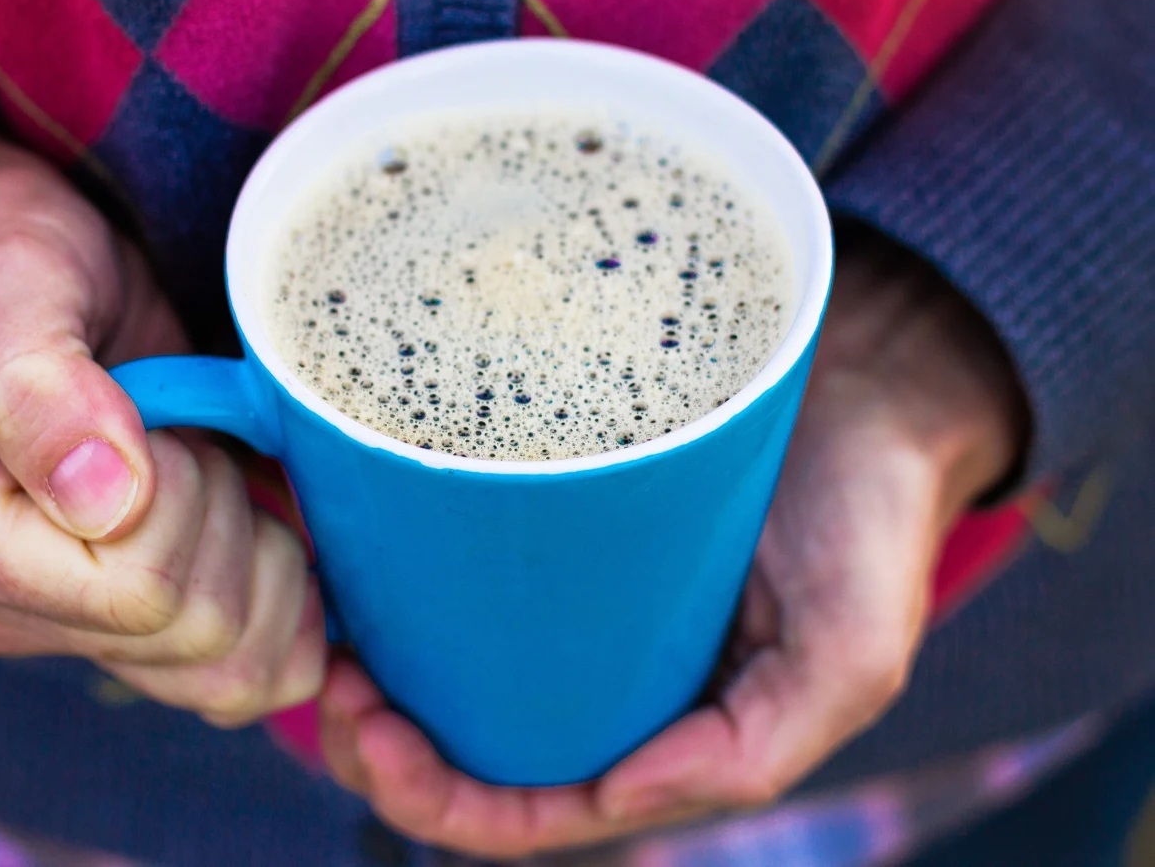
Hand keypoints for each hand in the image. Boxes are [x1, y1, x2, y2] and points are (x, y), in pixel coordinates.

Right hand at [0, 60, 323, 727]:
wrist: (20, 279)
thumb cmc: (8, 269)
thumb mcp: (14, 288)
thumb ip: (41, 386)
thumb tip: (103, 500)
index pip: (135, 588)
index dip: (184, 497)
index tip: (153, 420)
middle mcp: (3, 611)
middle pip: (197, 633)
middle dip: (224, 517)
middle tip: (182, 437)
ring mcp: (75, 634)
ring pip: (236, 672)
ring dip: (263, 561)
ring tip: (210, 473)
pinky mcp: (139, 636)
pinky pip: (261, 674)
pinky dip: (294, 604)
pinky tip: (264, 532)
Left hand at [317, 228, 1027, 858]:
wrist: (868, 385)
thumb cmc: (867, 520)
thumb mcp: (847, 658)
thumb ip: (750, 752)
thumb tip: (613, 799)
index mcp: (666, 736)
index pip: (532, 811)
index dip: (442, 805)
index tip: (375, 740)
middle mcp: (610, 683)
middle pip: (471, 754)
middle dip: (382, 750)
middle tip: (334, 686)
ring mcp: (579, 609)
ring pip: (452, 678)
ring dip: (374, 681)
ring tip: (329, 634)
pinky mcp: (557, 530)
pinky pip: (466, 583)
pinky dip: (400, 596)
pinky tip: (357, 570)